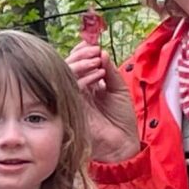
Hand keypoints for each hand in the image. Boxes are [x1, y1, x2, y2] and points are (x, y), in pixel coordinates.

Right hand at [67, 35, 137, 162]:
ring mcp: (73, 99)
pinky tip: (98, 74)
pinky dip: (84, 77)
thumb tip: (101, 52)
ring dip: (81, 63)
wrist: (123, 143)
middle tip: (95, 50)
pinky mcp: (72, 108)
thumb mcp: (118, 89)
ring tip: (97, 60)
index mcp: (86, 86)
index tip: (93, 44)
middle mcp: (77, 92)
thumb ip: (109, 72)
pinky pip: (71, 88)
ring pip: (65, 75)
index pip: (77, 64)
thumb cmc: (121, 120)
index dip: (82, 51)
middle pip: (67, 67)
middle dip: (81, 55)